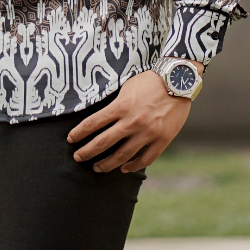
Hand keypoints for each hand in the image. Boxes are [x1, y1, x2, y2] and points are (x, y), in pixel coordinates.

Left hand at [66, 66, 197, 172]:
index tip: (71, 139)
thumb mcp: (127, 87)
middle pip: (103, 142)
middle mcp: (132, 121)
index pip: (93, 123)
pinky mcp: (162, 140)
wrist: (178, 81)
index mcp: (121, 106)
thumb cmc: (150, 81)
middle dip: (87, 152)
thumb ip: (116, 103)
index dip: (79, 133)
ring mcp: (148, 133)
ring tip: (98, 168)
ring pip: (122, 155)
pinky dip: (133, 166)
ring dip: (107, 164)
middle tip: (78, 158)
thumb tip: (101, 117)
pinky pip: (145, 159)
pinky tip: (124, 168)